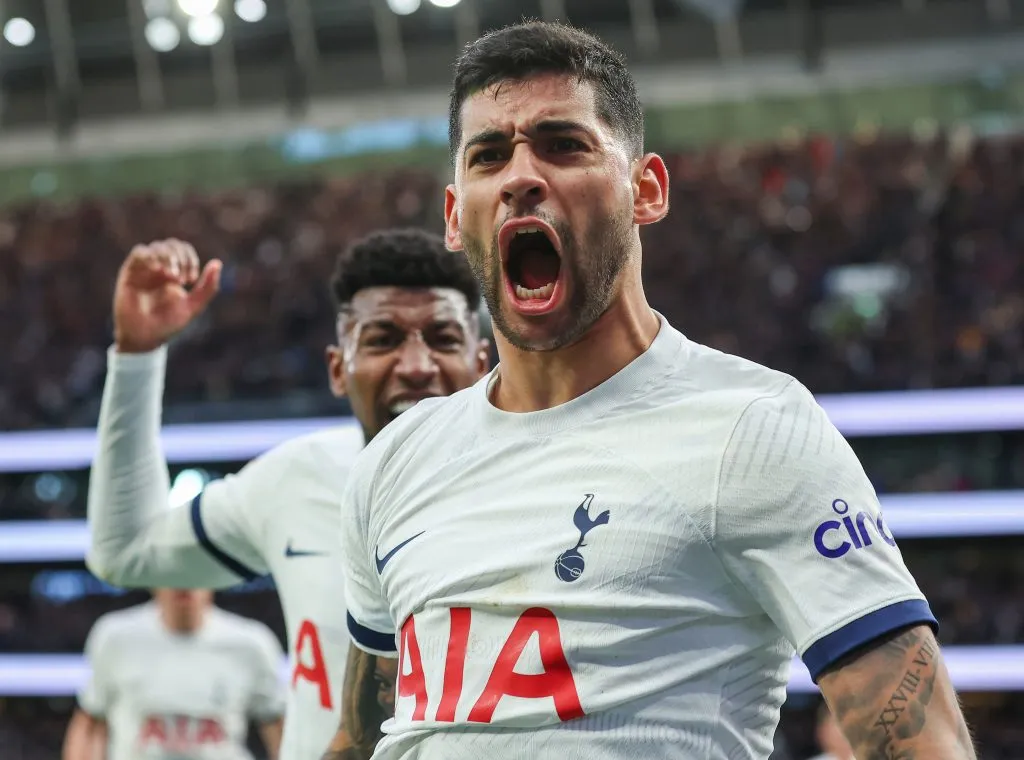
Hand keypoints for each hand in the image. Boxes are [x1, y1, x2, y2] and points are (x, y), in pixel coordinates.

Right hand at [113, 239, 221, 353]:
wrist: (145, 337)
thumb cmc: (167, 323)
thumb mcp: (192, 306)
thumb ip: (207, 288)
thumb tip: (217, 263)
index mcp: (174, 273)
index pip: (184, 250)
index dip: (190, 258)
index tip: (190, 280)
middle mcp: (159, 268)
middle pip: (171, 245)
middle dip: (181, 258)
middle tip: (181, 278)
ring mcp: (144, 269)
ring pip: (157, 247)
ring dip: (168, 257)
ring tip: (171, 275)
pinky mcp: (130, 272)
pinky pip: (139, 253)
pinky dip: (151, 256)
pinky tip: (158, 269)